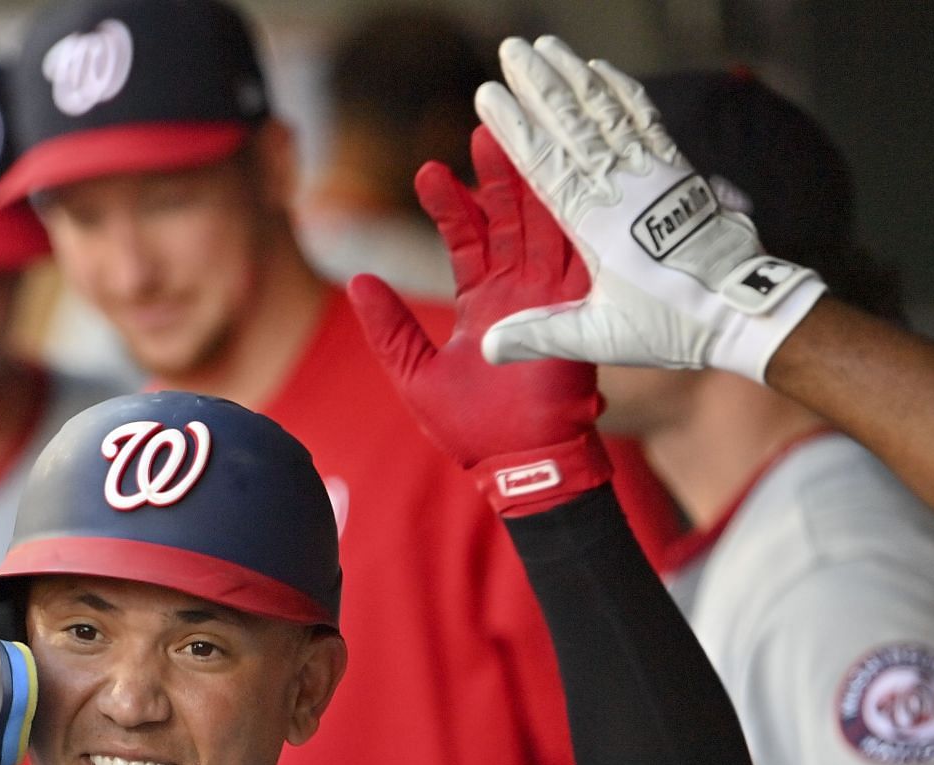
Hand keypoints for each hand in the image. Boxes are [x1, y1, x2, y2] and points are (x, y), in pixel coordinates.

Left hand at [349, 126, 611, 514]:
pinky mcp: (573, 316)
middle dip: (497, 175)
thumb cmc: (469, 430)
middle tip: (483, 128)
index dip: (451, 204)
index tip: (428, 170)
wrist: (518, 467)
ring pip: (542, 228)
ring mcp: (548, 301)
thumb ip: (390, 328)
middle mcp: (518, 293)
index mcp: (483, 303)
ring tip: (512, 141)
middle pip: (510, 219)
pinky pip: (575, 261)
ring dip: (530, 187)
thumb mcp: (414, 373)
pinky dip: (569, 224)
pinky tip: (559, 186)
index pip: (467, 239)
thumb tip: (358, 281)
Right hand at [472, 36, 824, 381]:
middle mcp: (626, 190)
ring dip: (575, 77)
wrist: (744, 309)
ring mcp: (655, 174)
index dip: (516, 128)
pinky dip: (623, 91)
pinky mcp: (679, 170)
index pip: (547, 166)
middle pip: (575, 126)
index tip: (489, 95)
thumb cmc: (673, 325)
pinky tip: (602, 71)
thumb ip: (543, 336)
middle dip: (540, 85)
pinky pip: (646, 119)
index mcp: (599, 226)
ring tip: (547, 47)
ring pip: (608, 113)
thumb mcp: (603, 336)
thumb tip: (487, 347)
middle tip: (510, 49)